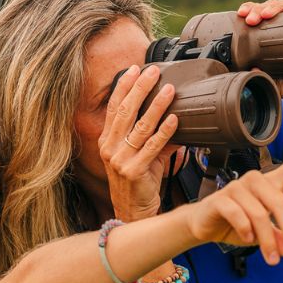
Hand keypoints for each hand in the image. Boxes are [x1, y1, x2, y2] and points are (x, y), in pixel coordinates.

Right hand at [97, 64, 178, 220]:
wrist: (133, 213)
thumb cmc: (138, 182)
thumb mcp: (140, 155)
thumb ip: (153, 135)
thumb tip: (174, 116)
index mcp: (107, 140)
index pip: (113, 107)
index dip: (123, 87)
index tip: (133, 69)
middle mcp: (110, 148)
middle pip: (125, 111)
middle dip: (139, 88)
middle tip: (152, 71)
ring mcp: (120, 160)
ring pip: (140, 126)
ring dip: (157, 106)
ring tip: (169, 90)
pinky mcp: (134, 171)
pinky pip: (152, 146)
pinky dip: (165, 131)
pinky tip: (174, 119)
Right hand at [185, 139, 282, 264]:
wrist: (205, 226)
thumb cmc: (238, 224)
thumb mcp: (264, 235)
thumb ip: (280, 238)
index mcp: (270, 184)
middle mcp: (255, 181)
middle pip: (280, 203)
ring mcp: (237, 187)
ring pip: (260, 214)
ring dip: (267, 239)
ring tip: (270, 257)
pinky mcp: (221, 199)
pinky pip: (239, 216)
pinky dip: (246, 231)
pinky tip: (247, 239)